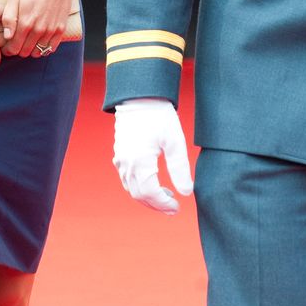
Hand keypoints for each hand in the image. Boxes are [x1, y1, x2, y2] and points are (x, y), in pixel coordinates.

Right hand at [112, 98, 193, 214]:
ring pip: (131, 188)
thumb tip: (186, 192)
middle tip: (173, 208)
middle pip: (139, 195)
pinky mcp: (119, 154)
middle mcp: (126, 163)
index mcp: (140, 161)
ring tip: (166, 196)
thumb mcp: (175, 142)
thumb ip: (180, 168)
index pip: (150, 193)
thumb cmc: (159, 116)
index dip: (163, 204)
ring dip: (148, 197)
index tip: (177, 207)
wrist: (139, 97)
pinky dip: (139, 186)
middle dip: (156, 204)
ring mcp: (120, 159)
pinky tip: (153, 182)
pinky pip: (127, 178)